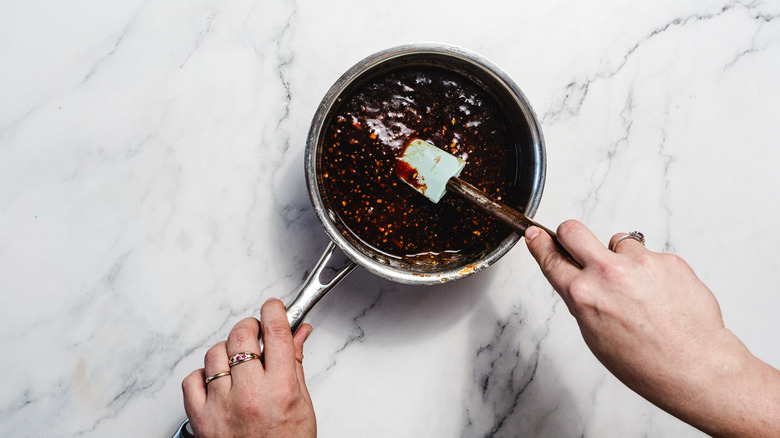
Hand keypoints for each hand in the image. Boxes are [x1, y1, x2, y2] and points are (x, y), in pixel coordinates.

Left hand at [182, 299, 315, 437]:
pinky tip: (218, 383)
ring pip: (215, 352)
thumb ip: (296, 363)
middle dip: (249, 328)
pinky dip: (204, 375)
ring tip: (238, 365)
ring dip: (227, 352)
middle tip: (256, 335)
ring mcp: (221, 405)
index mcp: (281, 389)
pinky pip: (192, 379)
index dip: (274, 310)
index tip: (274, 308)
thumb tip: (298, 332)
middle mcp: (249, 394)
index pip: (275, 330)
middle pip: (241, 335)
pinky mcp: (200, 417)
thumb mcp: (303, 404)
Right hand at [525, 220, 779, 436]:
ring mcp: (640, 262)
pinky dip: (651, 271)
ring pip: (618, 242)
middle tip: (575, 242)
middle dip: (569, 234)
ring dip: (621, 258)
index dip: (540, 243)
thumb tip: (577, 279)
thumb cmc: (645, 362)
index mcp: (583, 295)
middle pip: (573, 230)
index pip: (552, 258)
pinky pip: (649, 256)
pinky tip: (660, 296)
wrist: (694, 365)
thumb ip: (582, 300)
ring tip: (638, 290)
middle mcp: (608, 273)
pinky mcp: (668, 259)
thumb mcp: (594, 336)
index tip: (535, 234)